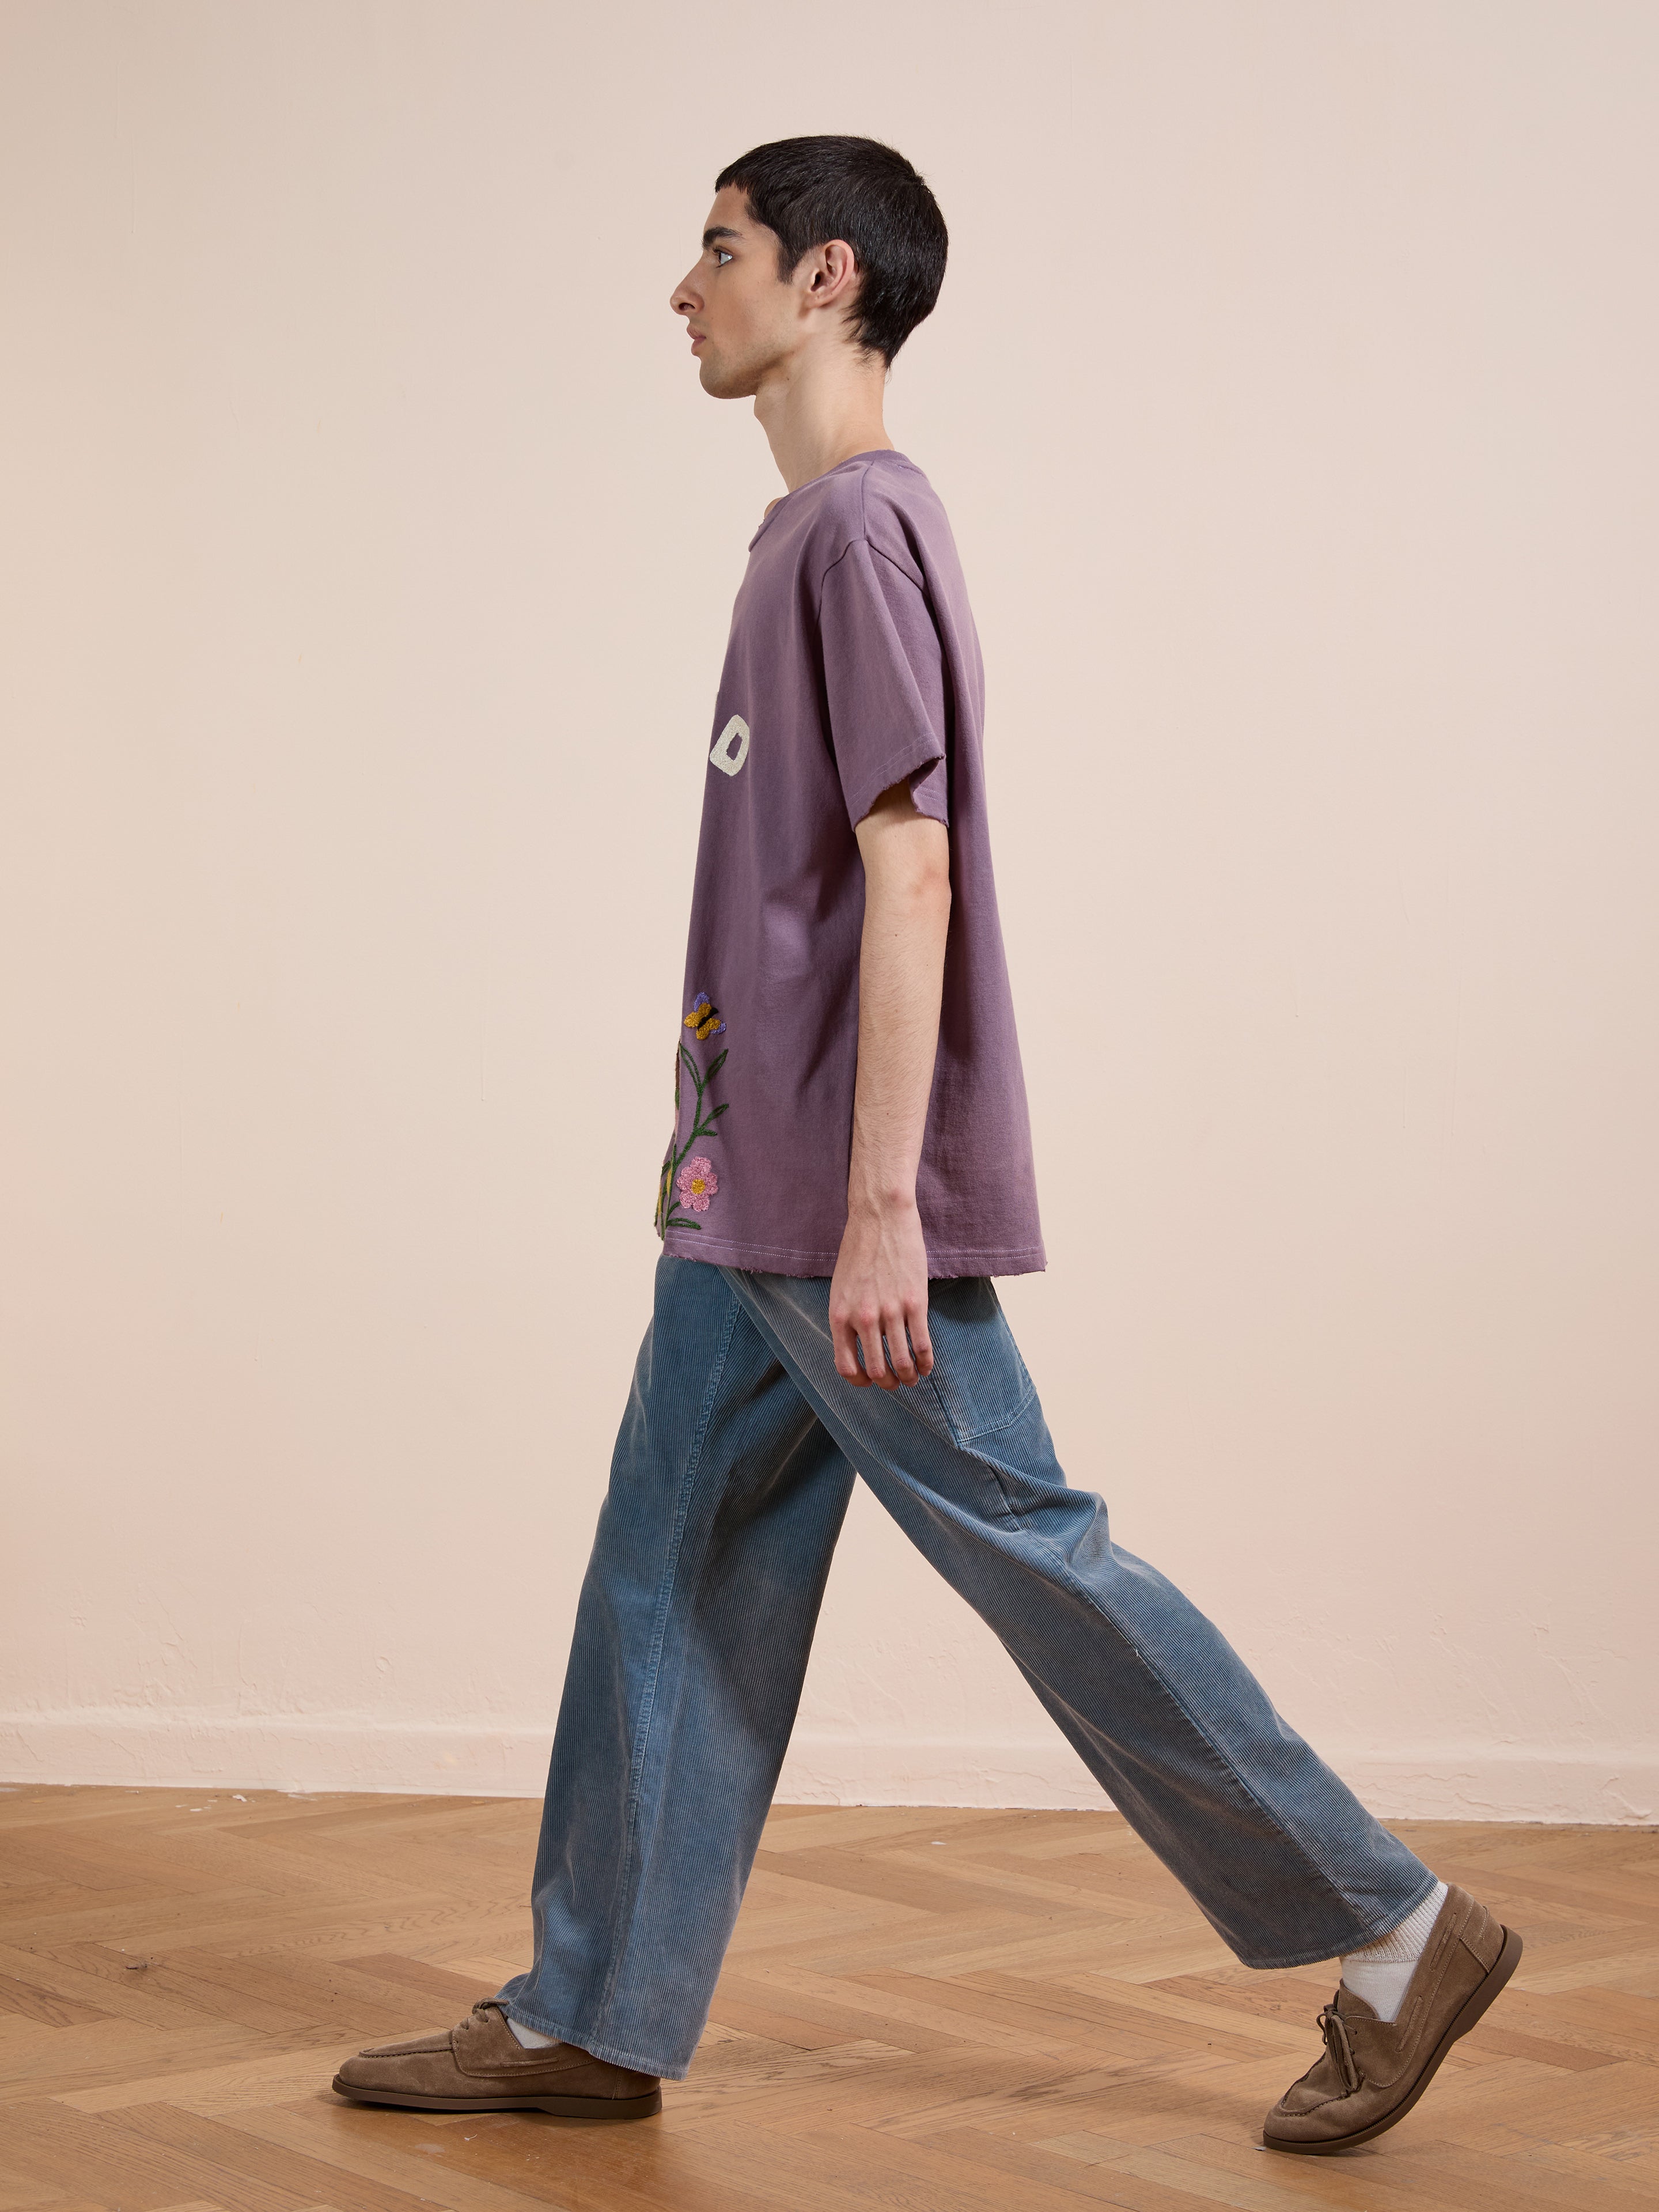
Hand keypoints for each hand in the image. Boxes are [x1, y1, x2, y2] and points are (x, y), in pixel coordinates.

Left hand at [828, 1195, 933, 1387]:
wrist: (879, 1217)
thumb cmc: (859, 1249)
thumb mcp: (841, 1287)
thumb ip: (847, 1317)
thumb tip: (859, 1346)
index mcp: (839, 1315)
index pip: (846, 1366)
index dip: (859, 1382)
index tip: (870, 1381)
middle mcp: (862, 1318)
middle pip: (876, 1371)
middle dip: (888, 1384)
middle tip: (896, 1383)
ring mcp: (889, 1311)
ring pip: (901, 1362)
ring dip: (909, 1377)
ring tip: (913, 1378)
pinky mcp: (914, 1302)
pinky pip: (922, 1344)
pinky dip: (926, 1362)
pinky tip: (928, 1367)